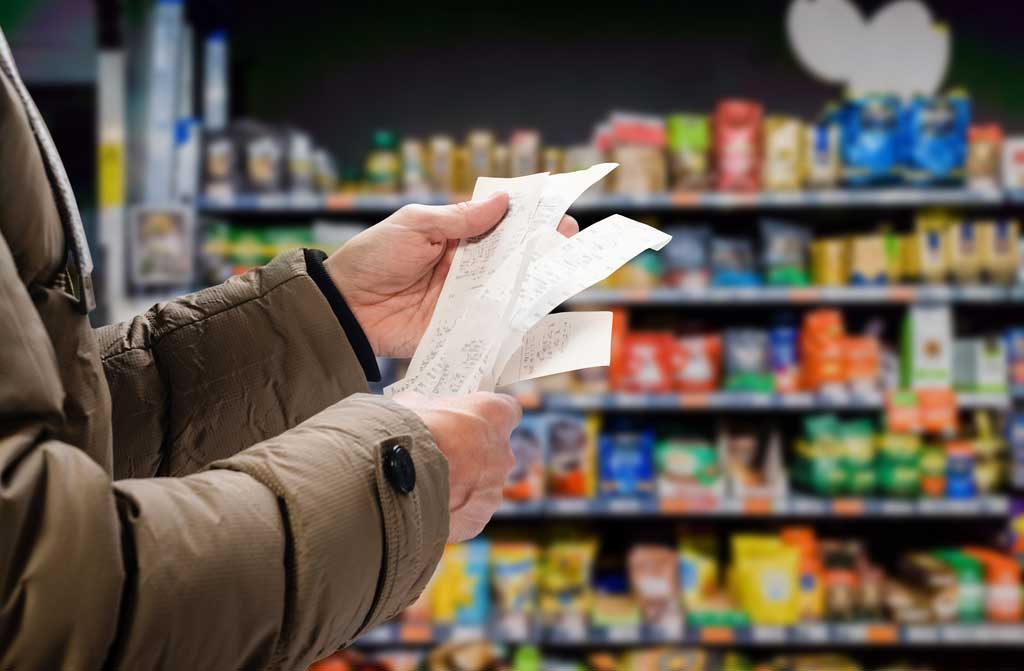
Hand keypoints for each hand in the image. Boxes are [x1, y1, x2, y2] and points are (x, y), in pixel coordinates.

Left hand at [324, 194, 578, 357]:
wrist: (345, 307)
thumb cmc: (372, 258)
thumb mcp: (415, 226)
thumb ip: (460, 218)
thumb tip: (504, 201)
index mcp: (456, 235)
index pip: (501, 223)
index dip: (529, 217)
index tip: (556, 210)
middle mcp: (467, 267)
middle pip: (513, 257)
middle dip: (542, 248)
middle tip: (568, 239)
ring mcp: (467, 299)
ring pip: (510, 289)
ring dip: (536, 282)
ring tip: (564, 271)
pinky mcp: (461, 328)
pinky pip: (494, 324)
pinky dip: (517, 320)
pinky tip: (540, 313)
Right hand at [392, 391, 521, 542]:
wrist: (394, 478)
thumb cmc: (408, 431)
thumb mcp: (416, 404)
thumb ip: (433, 408)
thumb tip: (424, 411)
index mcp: (494, 415)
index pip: (507, 410)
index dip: (487, 417)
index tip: (471, 420)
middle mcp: (503, 453)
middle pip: (494, 452)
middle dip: (471, 454)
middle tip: (442, 456)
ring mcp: (493, 490)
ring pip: (480, 486)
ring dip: (460, 485)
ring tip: (427, 485)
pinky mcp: (478, 519)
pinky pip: (466, 513)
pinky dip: (450, 511)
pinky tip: (426, 505)